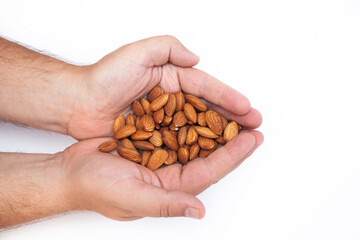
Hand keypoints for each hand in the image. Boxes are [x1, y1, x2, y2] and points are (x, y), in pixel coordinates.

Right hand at [61, 130, 262, 219]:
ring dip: (217, 128)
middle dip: (233, 140)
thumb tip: (198, 211)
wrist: (72, 171)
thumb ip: (166, 204)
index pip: (210, 170)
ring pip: (197, 140)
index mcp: (171, 188)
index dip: (234, 155)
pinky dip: (193, 119)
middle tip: (254, 124)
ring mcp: (162, 157)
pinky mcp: (152, 142)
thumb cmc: (95, 187)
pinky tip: (204, 109)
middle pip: (210, 154)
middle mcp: (171, 173)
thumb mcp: (131, 197)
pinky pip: (178, 129)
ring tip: (237, 115)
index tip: (253, 139)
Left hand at [67, 35, 261, 139]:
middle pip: (207, 109)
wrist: (78, 103)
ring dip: (219, 135)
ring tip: (242, 142)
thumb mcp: (137, 53)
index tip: (247, 108)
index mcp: (170, 78)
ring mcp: (164, 119)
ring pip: (197, 127)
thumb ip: (167, 48)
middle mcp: (171, 99)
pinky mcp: (154, 136)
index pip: (205, 88)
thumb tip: (196, 58)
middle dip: (232, 118)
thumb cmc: (104, 77)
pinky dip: (197, 148)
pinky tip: (213, 154)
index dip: (227, 98)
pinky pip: (180, 142)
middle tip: (255, 127)